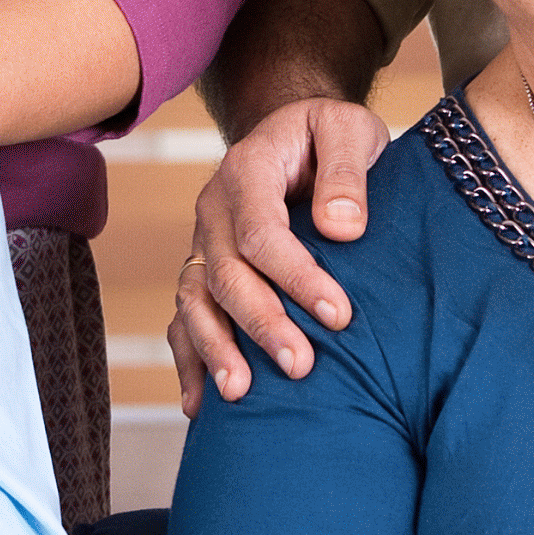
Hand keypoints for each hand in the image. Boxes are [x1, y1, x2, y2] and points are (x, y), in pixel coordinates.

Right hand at [174, 90, 389, 401]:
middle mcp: (214, 209)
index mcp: (247, 169)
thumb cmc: (330, 135)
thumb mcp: (349, 129)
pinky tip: (200, 405)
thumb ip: (346, 170)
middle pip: (226, 275)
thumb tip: (342, 228)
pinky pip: (185, 318)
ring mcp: (203, 243)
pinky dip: (189, 360)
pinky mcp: (204, 271)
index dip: (297, 277)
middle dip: (262, 324)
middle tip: (301, 366)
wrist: (298, 135)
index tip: (340, 316)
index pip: (262, 232)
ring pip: (195, 301)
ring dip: (216, 350)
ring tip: (240, 394)